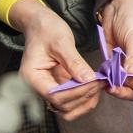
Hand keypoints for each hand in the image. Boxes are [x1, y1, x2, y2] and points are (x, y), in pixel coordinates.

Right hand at [12, 0, 101, 120]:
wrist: (40, 23)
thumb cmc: (46, 29)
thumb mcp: (61, 41)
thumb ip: (74, 62)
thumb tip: (88, 79)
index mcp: (32, 77)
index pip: (54, 95)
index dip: (76, 92)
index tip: (94, 82)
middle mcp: (37, 87)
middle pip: (62, 105)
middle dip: (83, 96)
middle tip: (100, 82)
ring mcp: (48, 88)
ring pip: (67, 108)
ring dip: (85, 100)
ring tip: (99, 84)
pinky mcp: (58, 85)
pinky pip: (71, 99)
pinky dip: (84, 96)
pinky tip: (95, 85)